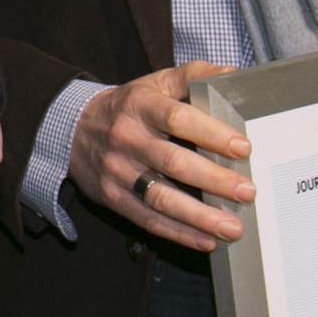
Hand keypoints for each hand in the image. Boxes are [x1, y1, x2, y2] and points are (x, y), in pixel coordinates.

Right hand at [68, 61, 255, 250]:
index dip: (211, 134)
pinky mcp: (113, 197)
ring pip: (160, 198)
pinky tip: (206, 241)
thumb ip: (192, 76)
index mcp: (140, 105)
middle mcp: (126, 138)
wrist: (71, 130)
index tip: (243, 148)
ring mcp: (118, 171)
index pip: (177, 118)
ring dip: (199, 216)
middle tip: (246, 192)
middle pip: (172, 162)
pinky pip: (147, 219)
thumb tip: (232, 75)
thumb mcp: (153, 83)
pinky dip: (179, 233)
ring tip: (232, 228)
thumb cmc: (126, 107)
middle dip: (213, 180)